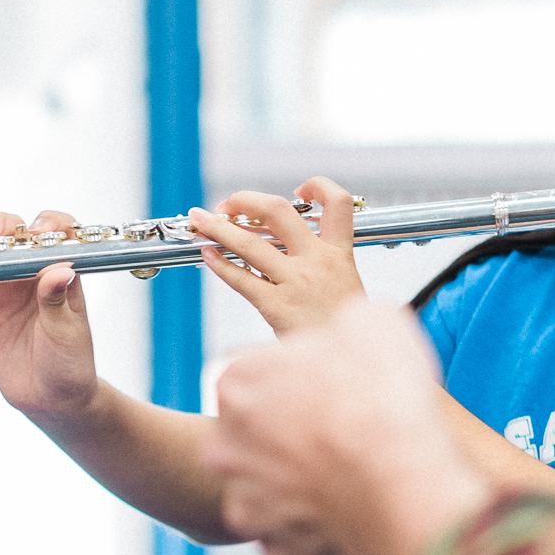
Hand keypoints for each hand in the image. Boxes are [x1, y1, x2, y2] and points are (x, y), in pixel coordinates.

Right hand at [0, 209, 102, 426]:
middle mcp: (30, 279)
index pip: (55, 236)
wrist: (53, 401)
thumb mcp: (68, 332)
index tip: (36, 231)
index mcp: (58, 275)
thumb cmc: (71, 364)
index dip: (47, 225)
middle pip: (10, 239)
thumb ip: (57, 300)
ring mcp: (4, 296)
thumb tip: (60, 269)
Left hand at [185, 179, 369, 336]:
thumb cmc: (343, 331)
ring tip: (201, 221)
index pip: (338, 202)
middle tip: (227, 204)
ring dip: (218, 228)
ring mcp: (296, 282)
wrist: (353, 367)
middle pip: (278, 210)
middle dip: (246, 200)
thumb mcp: (347, 288)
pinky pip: (241, 278)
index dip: (317, 186)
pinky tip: (208, 256)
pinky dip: (220, 264)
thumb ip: (321, 264)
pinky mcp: (276, 306)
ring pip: (249, 242)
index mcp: (339, 254)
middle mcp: (317, 262)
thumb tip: (284, 249)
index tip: (298, 189)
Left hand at [206, 299, 490, 554]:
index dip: (307, 380)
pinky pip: (305, 545)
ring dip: (310, 489)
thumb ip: (336, 327)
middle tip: (348, 436)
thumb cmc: (382, 396)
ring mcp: (250, 508)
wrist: (404, 477)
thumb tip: (342, 335)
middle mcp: (226, 449)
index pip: (263, 376)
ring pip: (280, 495)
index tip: (339, 389)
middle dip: (297, 438)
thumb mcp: (365, 322)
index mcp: (235, 383)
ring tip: (359, 480)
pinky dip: (329, 538)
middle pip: (263, 438)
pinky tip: (361, 519)